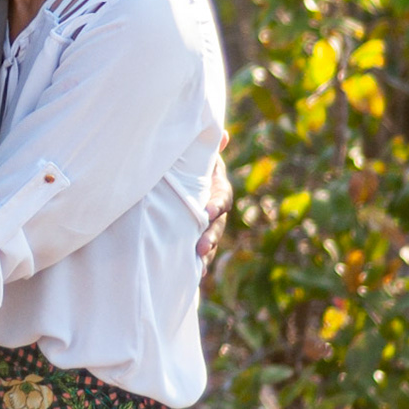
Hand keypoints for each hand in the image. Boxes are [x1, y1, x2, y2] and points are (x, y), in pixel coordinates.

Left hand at [198, 135, 232, 278]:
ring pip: (211, 242)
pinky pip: (201, 253)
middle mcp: (216, 209)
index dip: (215, 205)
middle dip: (210, 238)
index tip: (207, 212)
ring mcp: (209, 225)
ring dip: (206, 255)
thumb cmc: (192, 164)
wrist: (186, 179)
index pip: (222, 198)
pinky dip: (198, 264)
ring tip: (199, 267)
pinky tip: (193, 276)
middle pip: (218, 226)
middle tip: (201, 248)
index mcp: (218, 189)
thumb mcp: (199, 155)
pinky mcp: (198, 236)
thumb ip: (209, 147)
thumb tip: (222, 132)